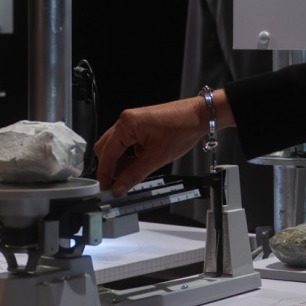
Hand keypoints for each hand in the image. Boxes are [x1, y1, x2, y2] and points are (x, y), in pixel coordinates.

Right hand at [95, 93, 228, 195]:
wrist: (200, 116)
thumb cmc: (183, 128)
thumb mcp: (157, 157)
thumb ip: (135, 174)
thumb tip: (119, 187)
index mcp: (127, 124)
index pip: (107, 153)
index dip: (104, 174)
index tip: (105, 189)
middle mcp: (127, 121)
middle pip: (106, 149)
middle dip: (111, 168)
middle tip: (118, 185)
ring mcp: (133, 122)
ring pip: (117, 147)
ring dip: (121, 163)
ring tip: (131, 177)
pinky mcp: (140, 126)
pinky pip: (127, 144)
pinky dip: (130, 157)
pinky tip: (138, 166)